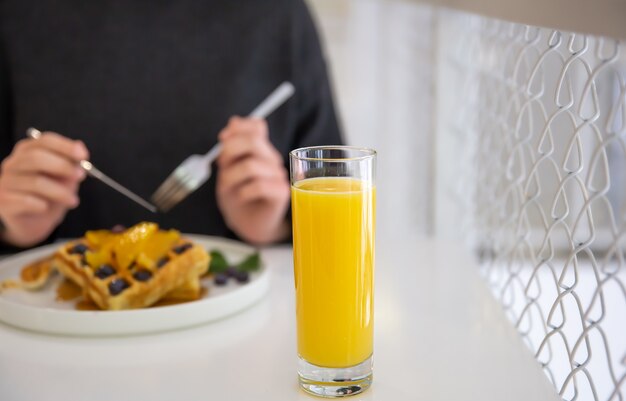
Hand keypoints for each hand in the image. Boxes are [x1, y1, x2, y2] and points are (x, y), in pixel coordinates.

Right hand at [0, 132, 88, 246]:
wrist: (34, 222)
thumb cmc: (50, 195)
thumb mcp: (65, 178)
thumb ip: (71, 163)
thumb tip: (80, 146)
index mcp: (28, 151)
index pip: (45, 141)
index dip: (65, 147)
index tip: (83, 156)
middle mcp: (13, 163)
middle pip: (35, 158)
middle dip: (62, 166)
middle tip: (80, 177)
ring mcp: (5, 182)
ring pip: (35, 182)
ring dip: (60, 192)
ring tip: (72, 200)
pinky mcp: (2, 201)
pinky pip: (26, 201)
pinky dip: (42, 205)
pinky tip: (46, 208)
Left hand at [216, 117, 290, 244]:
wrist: (248, 224)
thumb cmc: (237, 195)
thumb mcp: (228, 168)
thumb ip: (231, 146)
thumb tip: (234, 121)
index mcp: (260, 150)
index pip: (257, 126)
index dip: (238, 128)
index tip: (222, 139)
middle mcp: (272, 160)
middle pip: (254, 141)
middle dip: (230, 151)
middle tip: (222, 167)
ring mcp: (279, 176)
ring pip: (252, 166)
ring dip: (231, 177)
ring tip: (227, 188)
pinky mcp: (281, 194)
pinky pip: (259, 186)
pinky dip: (243, 192)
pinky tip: (241, 198)